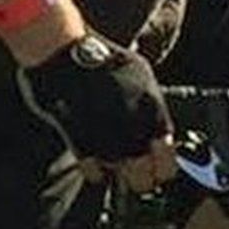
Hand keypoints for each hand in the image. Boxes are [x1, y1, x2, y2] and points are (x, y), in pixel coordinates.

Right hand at [19, 34, 174, 191]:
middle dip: (137, 177)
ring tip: (108, 156)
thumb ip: (150, 104)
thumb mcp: (139, 73)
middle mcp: (134, 131)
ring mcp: (107, 139)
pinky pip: (93, 173)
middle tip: (130, 169)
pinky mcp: (80, 142)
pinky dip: (93, 169)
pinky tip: (90, 154)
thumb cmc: (99, 58)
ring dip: (115, 171)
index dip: (159, 169)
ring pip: (119, 178)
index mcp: (153, 112)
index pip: (167, 163)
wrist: (60, 49)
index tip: (151, 166)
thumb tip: (159, 131)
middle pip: (144, 179)